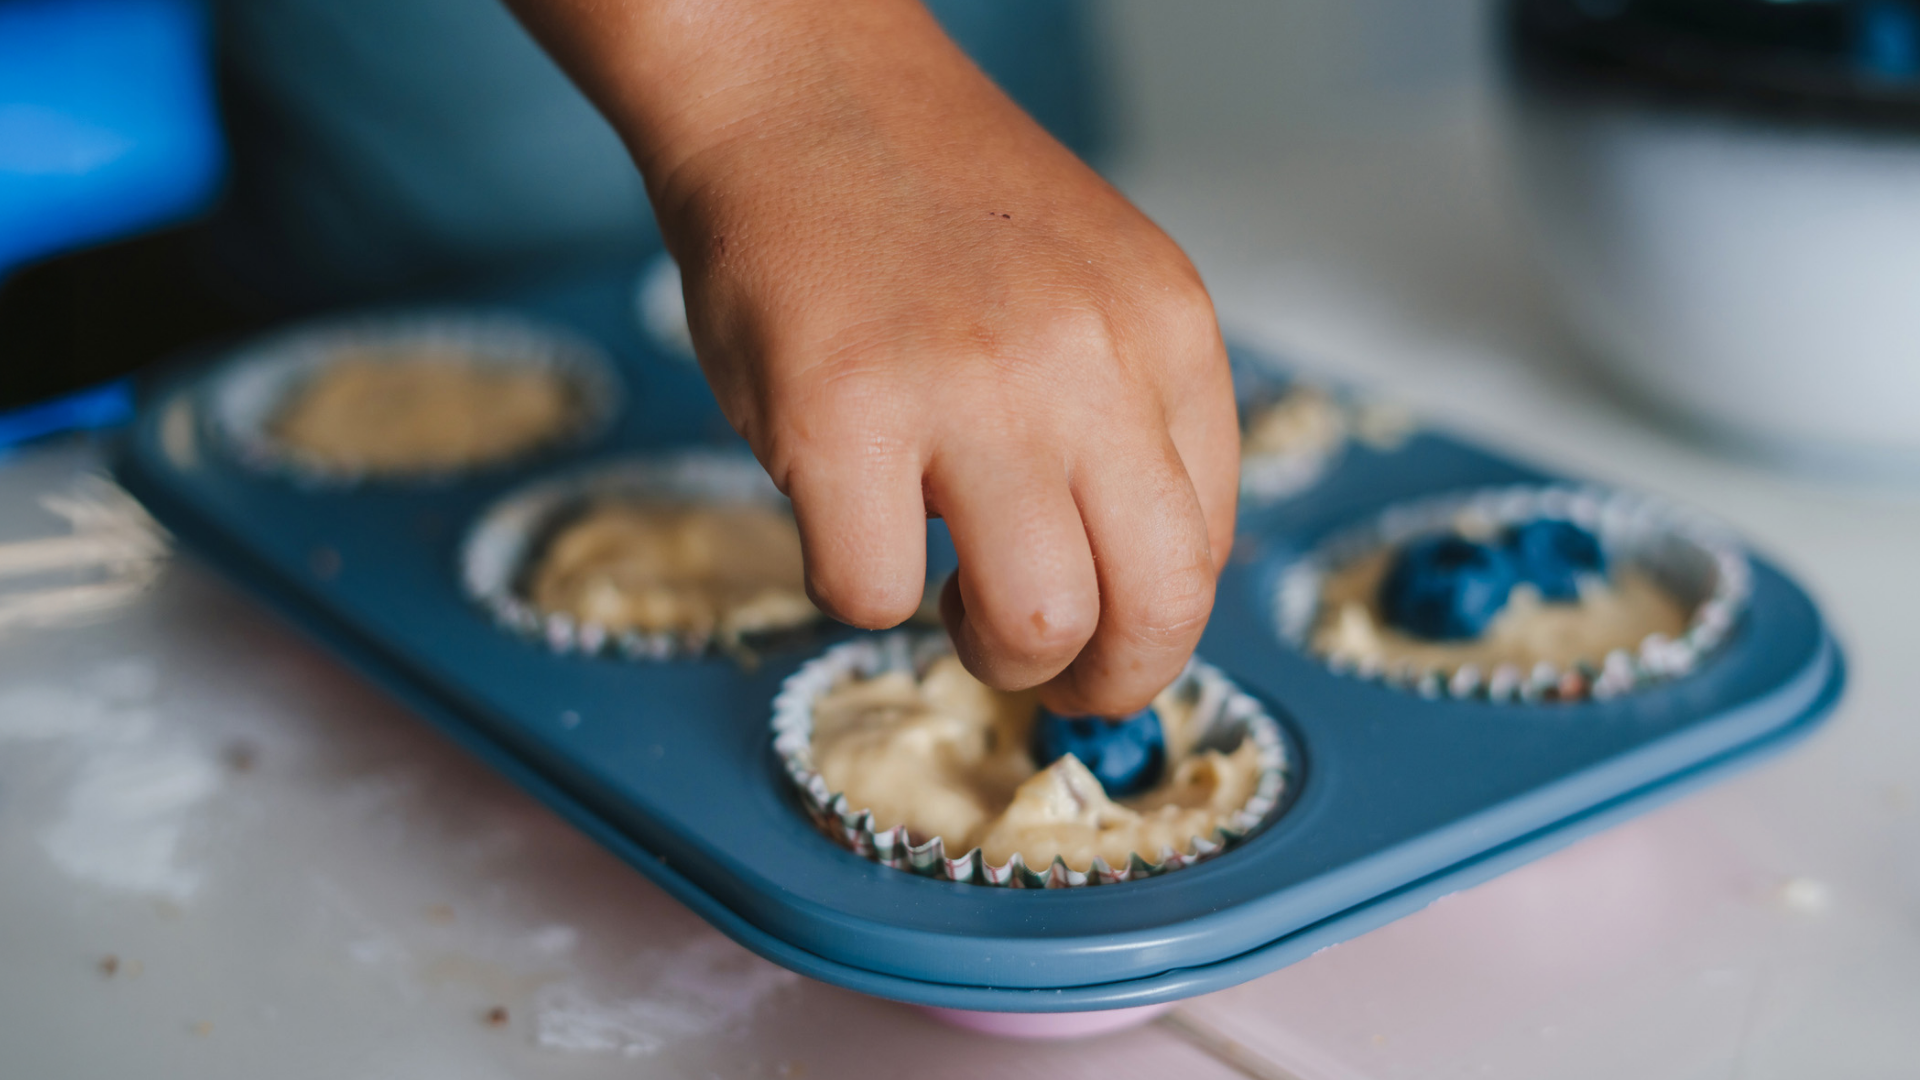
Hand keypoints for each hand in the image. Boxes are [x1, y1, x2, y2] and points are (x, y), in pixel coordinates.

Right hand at [508, 0, 1237, 712]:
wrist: (800, 87)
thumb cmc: (930, 204)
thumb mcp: (1090, 292)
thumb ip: (1130, 423)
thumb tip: (1127, 592)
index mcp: (1167, 330)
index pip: (1208, 547)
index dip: (1152, 627)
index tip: (1099, 637)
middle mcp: (1089, 359)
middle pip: (1158, 609)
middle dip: (1105, 683)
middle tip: (1047, 676)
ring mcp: (967, 386)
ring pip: (1033, 623)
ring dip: (990, 653)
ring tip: (949, 598)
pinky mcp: (840, 414)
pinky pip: (872, 595)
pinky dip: (856, 588)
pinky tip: (845, 518)